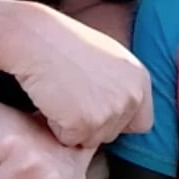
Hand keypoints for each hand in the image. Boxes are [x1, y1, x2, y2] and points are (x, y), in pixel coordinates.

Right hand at [2, 5, 152, 147]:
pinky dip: (55, 127)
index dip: (118, 122)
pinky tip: (51, 101)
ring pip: (90, 140)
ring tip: (61, 96)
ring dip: (72, 127)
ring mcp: (110, 112)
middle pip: (112, 135)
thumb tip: (123, 109)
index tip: (98, 110)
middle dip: (91, 125)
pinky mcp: (85, 124)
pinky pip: (68, 140)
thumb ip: (121, 84)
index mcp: (140, 80)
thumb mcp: (107, 57)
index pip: (141, 123)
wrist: (37, 39)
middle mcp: (131, 97)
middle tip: (71, 96)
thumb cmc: (63, 44)